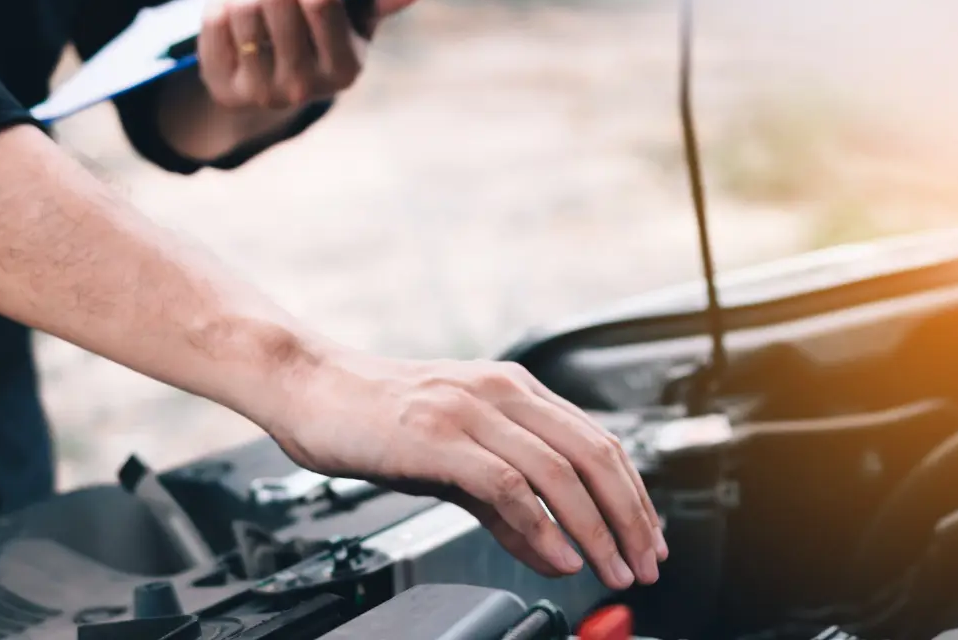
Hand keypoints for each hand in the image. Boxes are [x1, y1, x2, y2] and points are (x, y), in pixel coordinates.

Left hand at [197, 0, 422, 109]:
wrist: (276, 87)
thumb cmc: (323, 41)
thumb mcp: (356, 25)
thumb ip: (381, 0)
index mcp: (345, 69)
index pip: (321, 1)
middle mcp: (302, 87)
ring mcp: (259, 90)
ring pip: (243, 6)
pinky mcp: (222, 85)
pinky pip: (214, 21)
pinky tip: (234, 1)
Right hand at [270, 352, 667, 588]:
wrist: (308, 387)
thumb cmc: (376, 420)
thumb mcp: (454, 463)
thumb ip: (508, 509)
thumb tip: (559, 552)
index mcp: (513, 388)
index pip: (598, 441)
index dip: (633, 495)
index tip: (648, 540)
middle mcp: (501, 391)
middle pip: (593, 455)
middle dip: (628, 517)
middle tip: (643, 566)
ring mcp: (471, 410)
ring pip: (560, 471)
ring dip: (595, 529)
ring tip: (610, 570)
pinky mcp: (439, 435)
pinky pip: (508, 484)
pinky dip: (541, 525)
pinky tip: (557, 556)